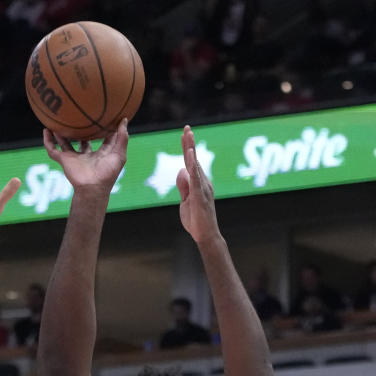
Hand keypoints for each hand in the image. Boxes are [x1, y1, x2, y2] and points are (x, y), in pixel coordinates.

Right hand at [43, 120, 127, 193]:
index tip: (104, 115)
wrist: (92, 187)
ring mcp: (74, 158)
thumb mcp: (119, 154)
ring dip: (61, 133)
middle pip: (82, 140)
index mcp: (100, 154)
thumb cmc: (108, 174)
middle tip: (79, 116)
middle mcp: (86, 154)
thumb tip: (123, 120)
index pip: (101, 139)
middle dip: (81, 131)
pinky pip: (53, 150)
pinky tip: (45, 130)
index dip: (102, 128)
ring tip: (57, 121)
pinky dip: (48, 141)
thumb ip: (122, 137)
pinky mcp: (64, 160)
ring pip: (65, 143)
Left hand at [176, 125, 220, 244]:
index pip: (191, 163)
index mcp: (198, 183)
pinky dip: (193, 165)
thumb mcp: (185, 201)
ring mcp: (203, 187)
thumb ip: (184, 186)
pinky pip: (196, 177)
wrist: (206, 236)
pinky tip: (189, 155)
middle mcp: (203, 182)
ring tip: (188, 135)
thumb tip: (181, 170)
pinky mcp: (200, 195)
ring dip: (191, 149)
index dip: (187, 149)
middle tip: (186, 128)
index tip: (184, 135)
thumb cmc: (196, 221)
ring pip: (196, 165)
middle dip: (189, 143)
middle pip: (194, 159)